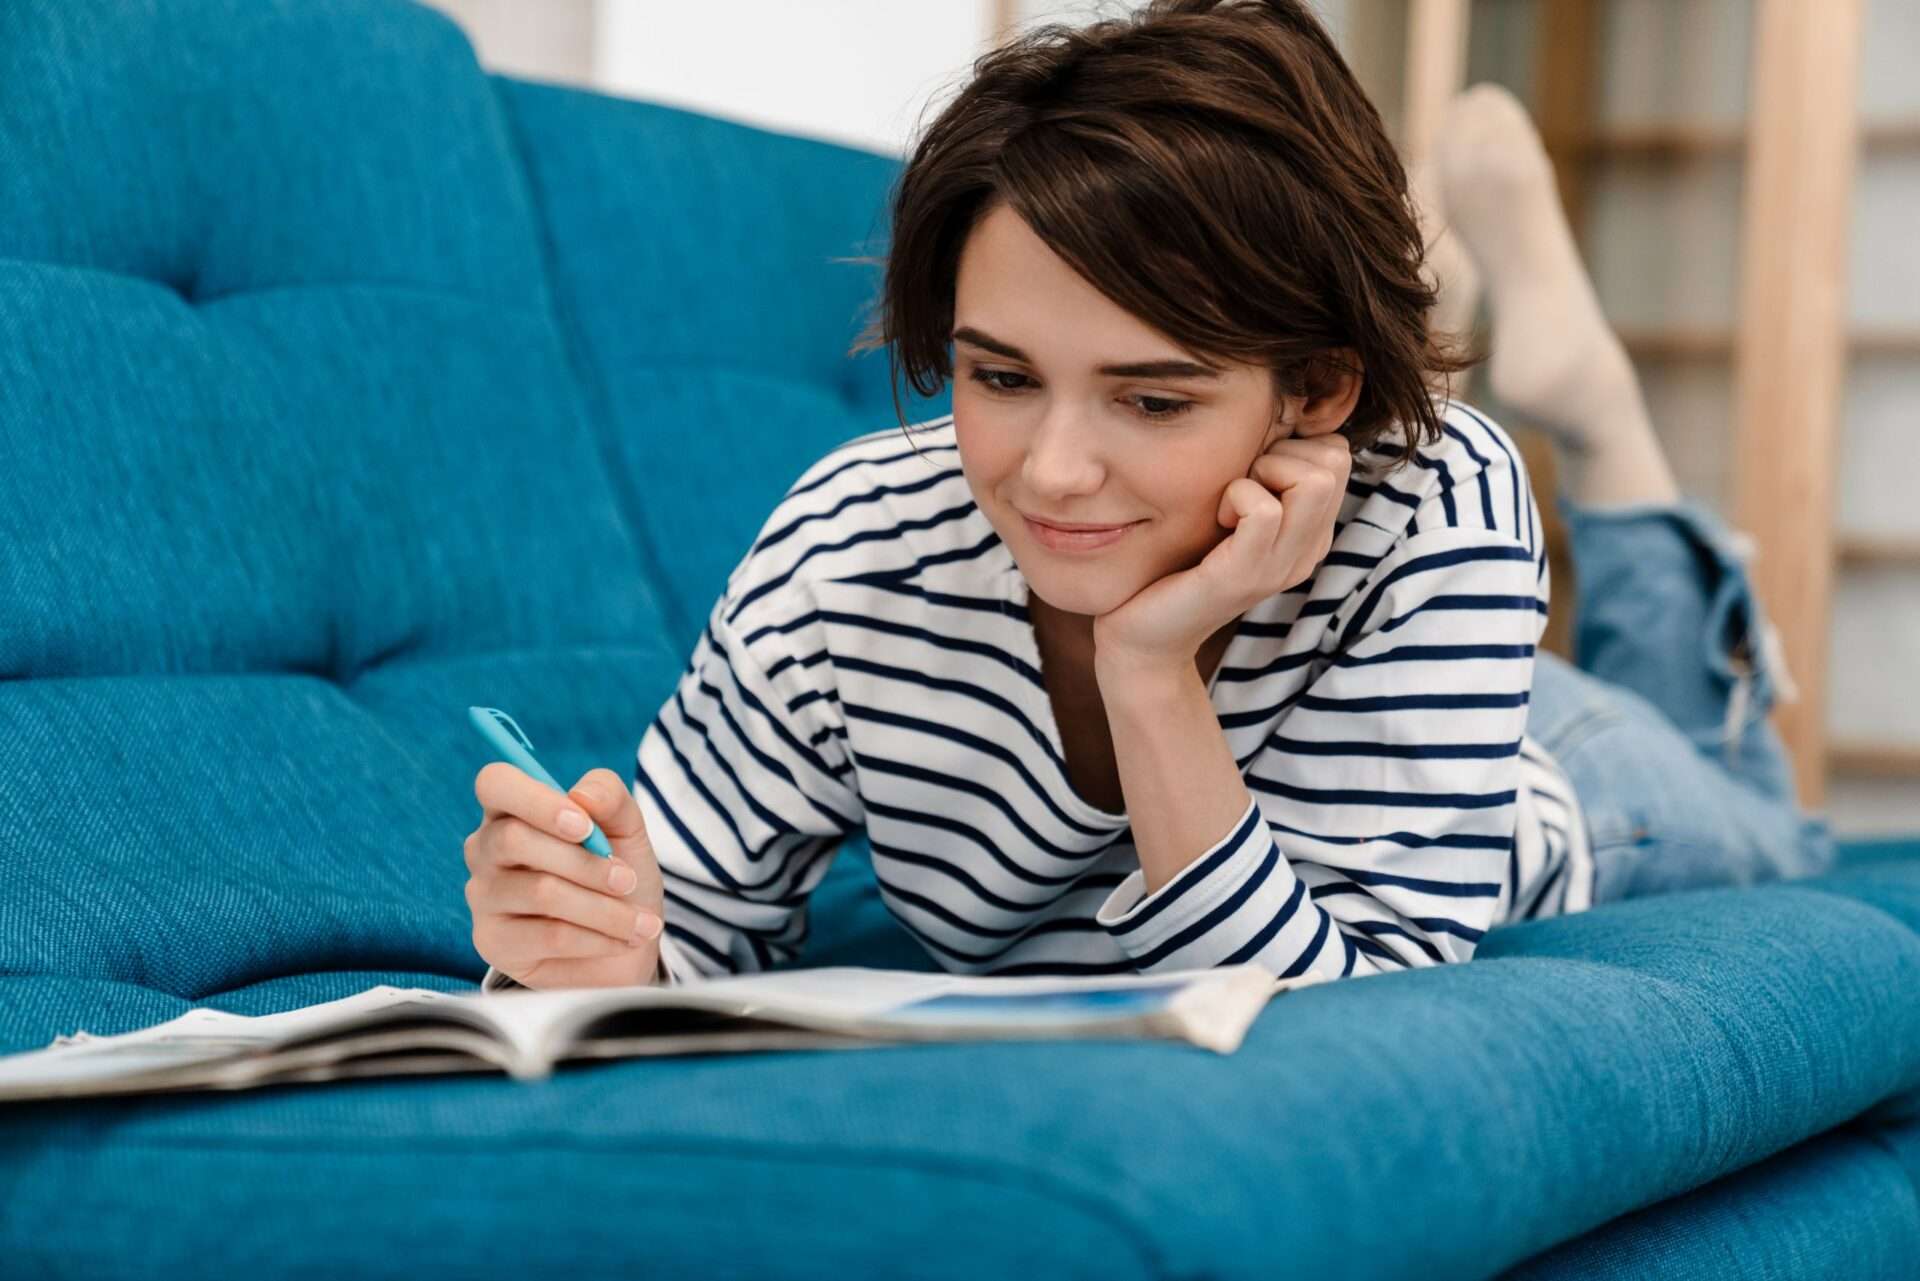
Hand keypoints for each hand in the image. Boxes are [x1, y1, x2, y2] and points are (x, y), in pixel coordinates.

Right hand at [465, 764, 666, 988]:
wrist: (623, 945)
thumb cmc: (617, 877)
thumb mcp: (627, 831)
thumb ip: (610, 797)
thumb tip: (581, 795)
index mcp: (511, 810)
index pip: (495, 784)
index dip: (536, 801)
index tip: (584, 826)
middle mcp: (486, 849)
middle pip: (514, 839)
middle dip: (585, 862)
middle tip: (627, 880)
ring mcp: (484, 896)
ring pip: (541, 892)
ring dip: (604, 908)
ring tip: (640, 921)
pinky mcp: (493, 942)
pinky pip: (550, 936)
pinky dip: (599, 937)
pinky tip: (624, 940)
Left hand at [1093, 432, 1352, 678]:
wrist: (1146, 638)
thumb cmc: (1181, 566)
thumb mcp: (1230, 516)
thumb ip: (1258, 479)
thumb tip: (1270, 421)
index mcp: (1309, 535)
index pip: (1337, 454)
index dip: (1291, 446)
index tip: (1250, 475)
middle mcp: (1305, 551)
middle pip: (1334, 460)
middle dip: (1281, 452)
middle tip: (1238, 486)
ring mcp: (1279, 566)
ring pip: (1314, 480)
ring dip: (1262, 472)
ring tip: (1228, 504)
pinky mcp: (1243, 576)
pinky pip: (1265, 510)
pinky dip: (1236, 496)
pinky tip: (1216, 520)